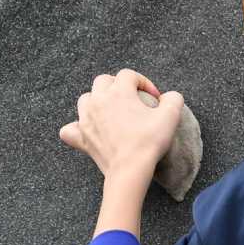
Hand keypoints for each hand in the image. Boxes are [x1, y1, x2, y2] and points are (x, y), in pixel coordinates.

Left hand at [60, 69, 183, 180]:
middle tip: (131, 99)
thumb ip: (174, 100)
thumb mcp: (170, 117)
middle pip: (103, 81)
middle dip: (117, 85)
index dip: (144, 82)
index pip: (129, 75)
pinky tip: (86, 130)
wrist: (131, 168)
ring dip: (97, 100)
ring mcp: (86, 118)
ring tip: (110, 111)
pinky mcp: (81, 137)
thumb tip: (171, 96)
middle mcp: (98, 100)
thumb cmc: (149, 142)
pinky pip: (70, 129)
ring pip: (86, 99)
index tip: (154, 97)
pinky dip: (77, 127)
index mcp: (119, 92)